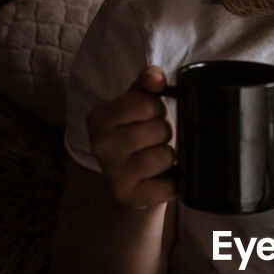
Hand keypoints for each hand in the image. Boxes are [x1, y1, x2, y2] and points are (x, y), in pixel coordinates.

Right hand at [86, 65, 178, 209]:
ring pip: (166, 156)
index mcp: (99, 117)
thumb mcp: (139, 102)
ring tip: (155, 157)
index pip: (147, 104)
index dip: (157, 109)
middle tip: (153, 140)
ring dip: (169, 156)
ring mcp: (113, 174)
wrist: (131, 178)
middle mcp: (100, 145)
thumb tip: (155, 76)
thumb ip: (148, 82)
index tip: (149, 116)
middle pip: (159, 129)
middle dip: (164, 133)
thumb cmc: (137, 132)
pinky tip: (162, 178)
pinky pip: (170, 185)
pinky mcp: (129, 197)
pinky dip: (174, 181)